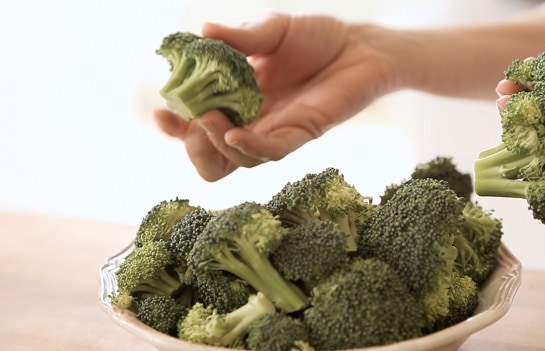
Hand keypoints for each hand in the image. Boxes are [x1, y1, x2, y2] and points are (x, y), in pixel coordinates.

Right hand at [155, 13, 396, 180]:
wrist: (360, 45)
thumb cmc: (316, 37)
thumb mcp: (272, 30)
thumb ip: (240, 37)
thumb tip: (204, 30)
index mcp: (239, 100)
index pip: (200, 124)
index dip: (178, 127)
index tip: (161, 113)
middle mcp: (254, 122)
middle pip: (213, 156)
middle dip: (193, 146)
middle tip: (187, 123)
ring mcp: (276, 131)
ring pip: (237, 160)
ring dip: (216, 144)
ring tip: (209, 118)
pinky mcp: (301, 134)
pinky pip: (271, 151)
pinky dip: (249, 147)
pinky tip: (234, 134)